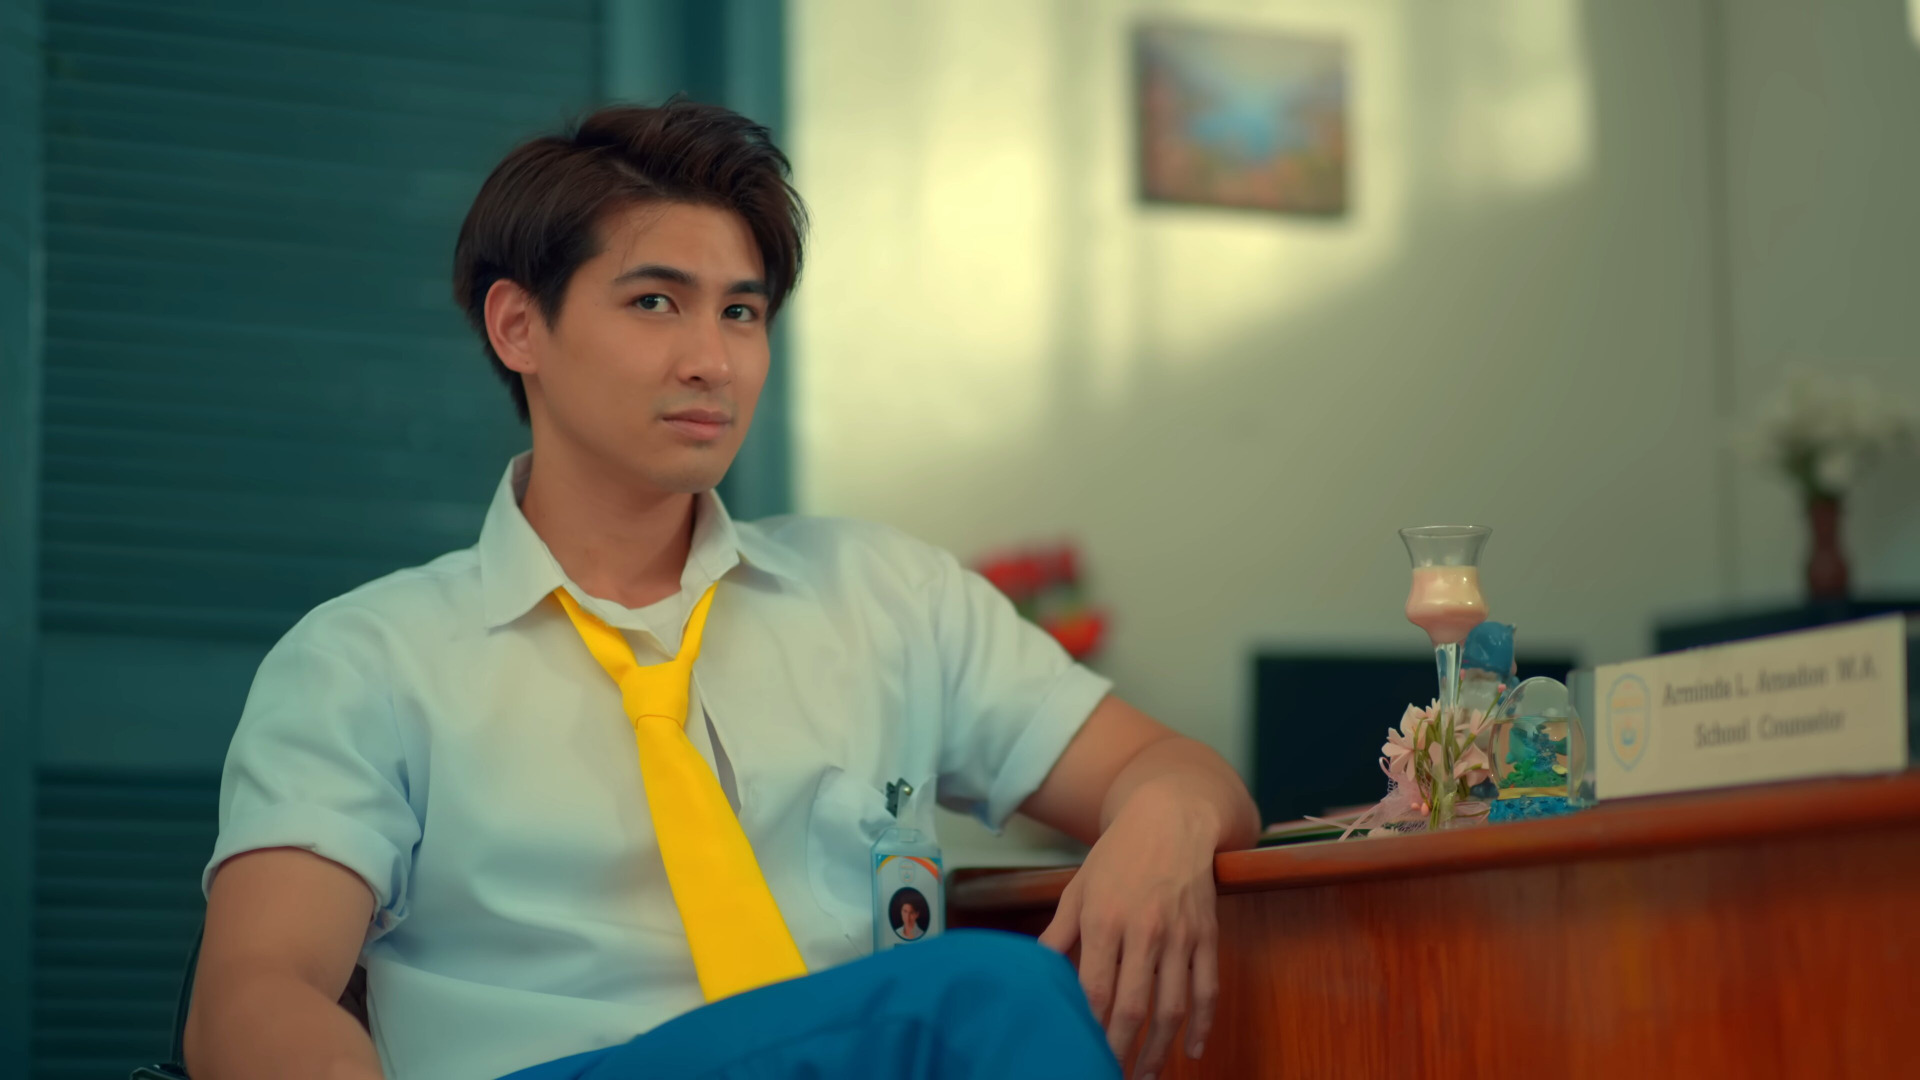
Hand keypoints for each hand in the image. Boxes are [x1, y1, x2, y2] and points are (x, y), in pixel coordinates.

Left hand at [1037, 786, 1220, 1079]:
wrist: (1171, 818)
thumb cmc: (1117, 856)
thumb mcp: (1077, 888)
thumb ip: (1058, 935)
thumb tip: (1033, 970)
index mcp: (1104, 921)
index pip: (1095, 990)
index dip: (1089, 1029)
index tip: (1080, 1052)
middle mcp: (1144, 931)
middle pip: (1133, 1007)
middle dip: (1120, 1050)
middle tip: (1110, 1076)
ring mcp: (1180, 936)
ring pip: (1173, 1007)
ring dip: (1159, 1049)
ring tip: (1146, 1076)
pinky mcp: (1207, 935)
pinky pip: (1207, 989)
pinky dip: (1203, 1024)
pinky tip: (1193, 1050)